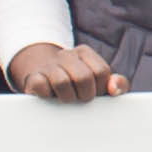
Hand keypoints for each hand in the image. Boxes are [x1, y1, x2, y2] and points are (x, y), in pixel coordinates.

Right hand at [8, 42, 124, 101]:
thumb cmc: (78, 86)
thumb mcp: (100, 83)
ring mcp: (48, 65)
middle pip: (83, 77)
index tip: (94, 92)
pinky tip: (50, 96)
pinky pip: (41, 86)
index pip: (101, 72)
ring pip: (62, 82)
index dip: (100, 88)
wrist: (44, 82)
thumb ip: (117, 84)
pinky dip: (47, 96)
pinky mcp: (33, 78)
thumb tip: (114, 88)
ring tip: (65, 99)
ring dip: (67, 98)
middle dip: (85, 95)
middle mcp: (66, 55)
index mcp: (84, 53)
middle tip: (80, 98)